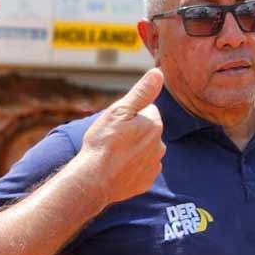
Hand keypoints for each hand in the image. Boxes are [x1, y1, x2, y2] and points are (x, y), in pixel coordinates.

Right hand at [78, 68, 164, 205]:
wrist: (95, 180)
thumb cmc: (103, 143)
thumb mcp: (118, 111)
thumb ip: (141, 93)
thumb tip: (158, 73)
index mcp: (154, 124)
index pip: (147, 110)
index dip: (130, 114)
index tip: (116, 123)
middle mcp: (159, 145)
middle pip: (146, 130)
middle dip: (133, 131)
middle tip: (112, 138)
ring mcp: (154, 165)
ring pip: (144, 150)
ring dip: (132, 149)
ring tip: (113, 154)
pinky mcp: (147, 181)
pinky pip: (141, 168)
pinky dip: (131, 167)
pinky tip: (117, 168)